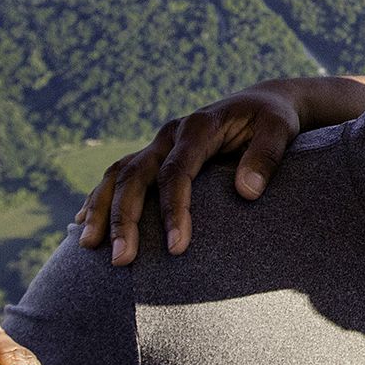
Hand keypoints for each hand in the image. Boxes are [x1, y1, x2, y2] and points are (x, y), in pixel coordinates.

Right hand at [75, 84, 304, 263]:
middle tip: (122, 260)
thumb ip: (266, 157)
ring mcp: (157, 144)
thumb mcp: (281, 131)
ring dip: (100, 208)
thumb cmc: (274, 120)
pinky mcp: (153, 155)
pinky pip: (118, 176)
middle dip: (125, 218)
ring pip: (117, 174)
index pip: (176, 171)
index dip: (173, 209)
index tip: (176, 248)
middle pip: (136, 175)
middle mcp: (170, 133)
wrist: (262, 103)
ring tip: (88, 246)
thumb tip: (247, 191)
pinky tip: (83, 225)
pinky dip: (98, 199)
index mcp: (199, 126)